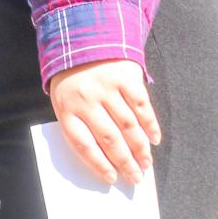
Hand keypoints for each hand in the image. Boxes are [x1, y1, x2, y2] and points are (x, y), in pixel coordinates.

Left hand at [47, 60, 160, 186]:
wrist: (83, 39)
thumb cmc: (73, 79)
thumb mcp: (65, 100)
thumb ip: (79, 125)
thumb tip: (102, 160)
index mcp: (66, 108)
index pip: (83, 144)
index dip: (99, 164)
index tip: (112, 178)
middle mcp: (86, 99)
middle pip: (109, 139)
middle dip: (125, 162)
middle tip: (136, 178)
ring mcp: (107, 88)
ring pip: (128, 126)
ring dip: (140, 149)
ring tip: (146, 164)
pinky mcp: (125, 77)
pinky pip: (141, 107)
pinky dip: (150, 125)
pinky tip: (154, 139)